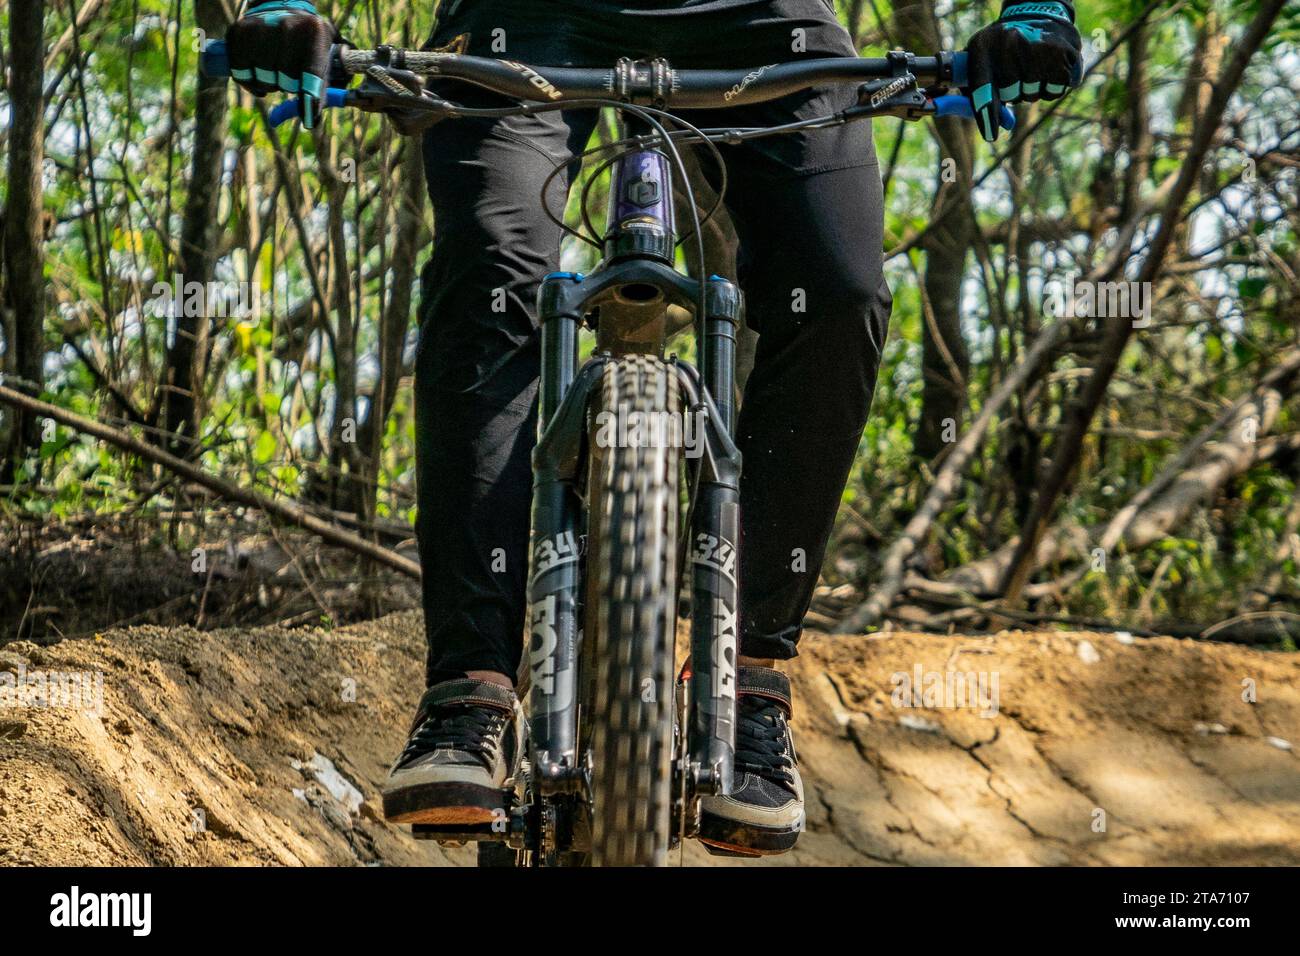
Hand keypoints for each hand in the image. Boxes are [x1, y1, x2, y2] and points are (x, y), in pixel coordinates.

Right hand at [224, 0, 344, 128]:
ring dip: (269, 84)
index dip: (310, 97)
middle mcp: (286, 26)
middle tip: (289, 74)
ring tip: (274, 70)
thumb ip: (321, 87)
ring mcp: (260, 27)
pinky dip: (249, 82)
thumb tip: (311, 120)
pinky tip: (257, 74)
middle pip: (286, 81)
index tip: (309, 117)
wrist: (281, 8)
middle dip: (289, 86)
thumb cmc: (306, 42)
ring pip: (264, 80)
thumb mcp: (323, 56)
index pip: (311, 73)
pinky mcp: (238, 31)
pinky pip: (240, 73)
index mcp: (313, 31)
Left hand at [963, 1, 1082, 141]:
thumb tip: (995, 132)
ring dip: (1034, 88)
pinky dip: (1054, 85)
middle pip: (1011, 95)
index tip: (991, 135)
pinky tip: (1049, 66)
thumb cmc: (1002, 48)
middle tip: (1017, 70)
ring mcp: (1036, 46)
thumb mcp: (982, 62)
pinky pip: (1056, 90)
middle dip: (1014, 91)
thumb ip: (980, 97)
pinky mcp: (1063, 52)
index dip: (987, 113)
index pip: (982, 87)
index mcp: (983, 46)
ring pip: (1034, 94)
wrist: (1036, 13)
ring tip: (1033, 64)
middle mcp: (1008, 42)